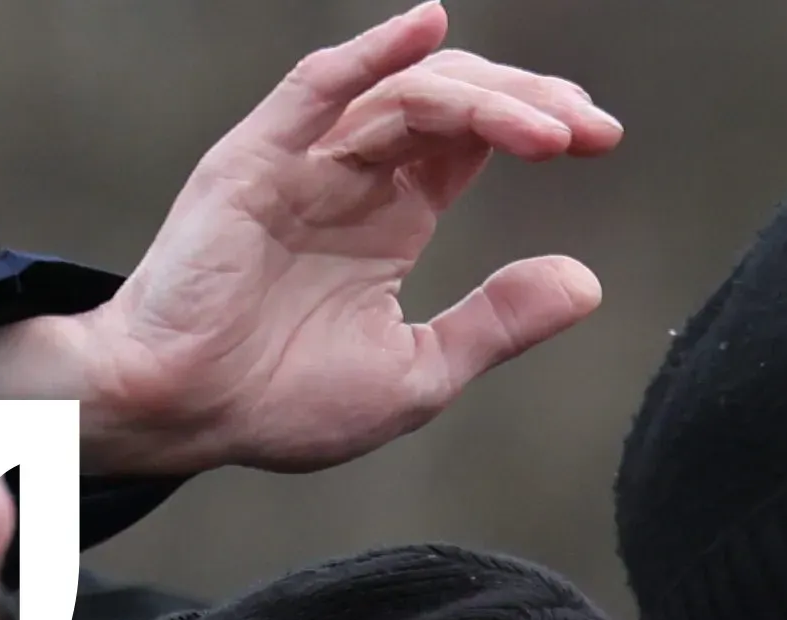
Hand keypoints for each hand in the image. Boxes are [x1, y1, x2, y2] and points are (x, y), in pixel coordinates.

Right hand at [0, 13, 610, 480]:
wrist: (183, 414)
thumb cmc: (280, 400)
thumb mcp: (420, 371)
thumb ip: (499, 322)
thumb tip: (586, 281)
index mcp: (388, 215)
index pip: (470, 140)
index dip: (535, 126)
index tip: (602, 139)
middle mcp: (349, 174)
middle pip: (449, 104)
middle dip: (526, 102)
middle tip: (594, 125)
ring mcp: (301, 161)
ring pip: (404, 96)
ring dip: (483, 99)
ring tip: (553, 128)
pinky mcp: (255, 161)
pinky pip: (317, 89)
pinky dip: (374, 54)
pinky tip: (428, 28)